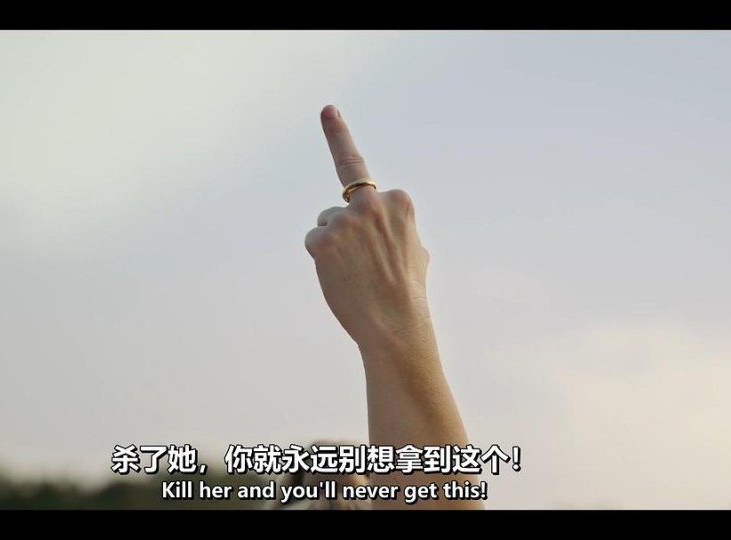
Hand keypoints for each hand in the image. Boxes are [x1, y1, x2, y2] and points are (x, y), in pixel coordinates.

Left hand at [304, 105, 431, 356]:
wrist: (396, 324)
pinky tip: (341, 277)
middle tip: (361, 262)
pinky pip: (314, 242)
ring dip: (334, 248)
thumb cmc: (407, 293)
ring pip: (326, 225)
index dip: (338, 134)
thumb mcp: (417, 251)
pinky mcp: (323, 238)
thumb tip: (394, 238)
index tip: (326, 110)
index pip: (361, 176)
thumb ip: (400, 231)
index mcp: (398, 200)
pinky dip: (323, 261)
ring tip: (357, 275)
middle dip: (346, 231)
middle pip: (341, 208)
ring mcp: (346, 219)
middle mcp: (371, 203)